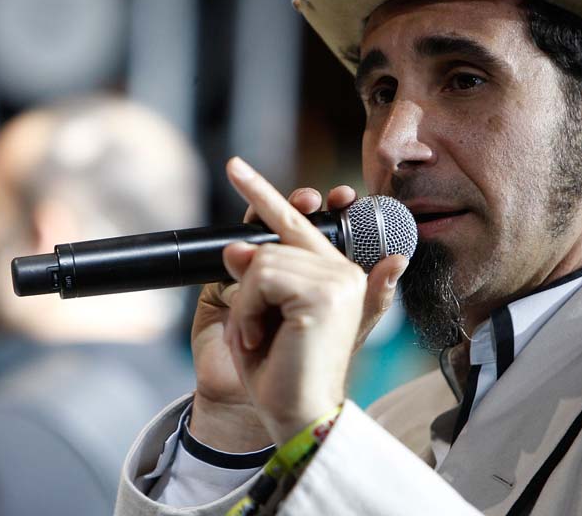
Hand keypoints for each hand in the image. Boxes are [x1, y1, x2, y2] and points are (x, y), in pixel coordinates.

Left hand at [221, 157, 408, 444]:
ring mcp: (340, 280)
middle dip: (248, 284)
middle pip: (272, 241)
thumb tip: (239, 245)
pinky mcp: (326, 294)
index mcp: (334, 274)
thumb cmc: (277, 370)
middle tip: (253, 326)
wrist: (290, 414)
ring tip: (260, 337)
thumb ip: (257, 274)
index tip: (236, 166)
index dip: (264, 193)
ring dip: (246, 303)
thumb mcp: (257, 313)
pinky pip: (261, 277)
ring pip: (263, 260)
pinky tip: (262, 338)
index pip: (296, 222)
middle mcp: (345, 272)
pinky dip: (247, 309)